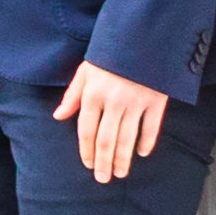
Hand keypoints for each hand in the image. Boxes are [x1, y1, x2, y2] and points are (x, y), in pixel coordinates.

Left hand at [63, 59, 173, 178]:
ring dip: (123, 158)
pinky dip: (146, 142)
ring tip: (120, 173)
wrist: (143, 36)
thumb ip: (72, 96)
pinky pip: (151, 127)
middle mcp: (114, 101)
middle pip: (106, 139)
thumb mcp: (85, 70)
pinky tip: (141, 153)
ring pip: (127, 138)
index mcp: (93, 94)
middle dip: (104, 162)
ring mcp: (136, 102)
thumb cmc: (110, 54)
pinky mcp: (157, 100)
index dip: (86, 150)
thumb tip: (58, 117)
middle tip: (103, 178)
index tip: (87, 165)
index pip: (86, 130)